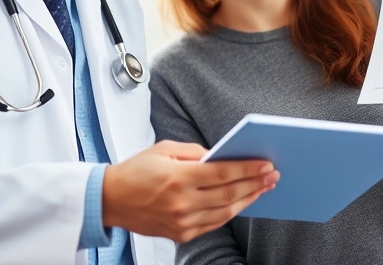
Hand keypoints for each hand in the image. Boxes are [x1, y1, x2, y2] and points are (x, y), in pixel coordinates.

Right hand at [102, 140, 278, 242]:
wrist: (111, 200)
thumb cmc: (136, 170)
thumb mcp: (164, 149)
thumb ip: (195, 152)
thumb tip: (221, 155)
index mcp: (177, 177)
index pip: (222, 173)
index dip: (247, 169)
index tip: (265, 164)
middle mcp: (181, 203)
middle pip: (229, 194)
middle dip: (254, 183)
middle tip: (272, 175)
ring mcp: (182, 222)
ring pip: (225, 212)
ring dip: (248, 199)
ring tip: (263, 188)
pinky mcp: (181, 234)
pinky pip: (213, 223)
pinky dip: (230, 212)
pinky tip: (241, 201)